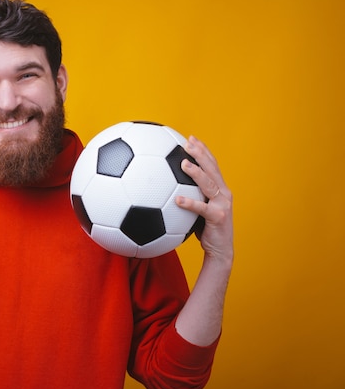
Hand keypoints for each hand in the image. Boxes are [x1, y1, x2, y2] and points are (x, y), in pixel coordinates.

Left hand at [176, 136, 232, 264]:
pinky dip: (189, 203)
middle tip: (188, 142)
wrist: (219, 250)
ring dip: (196, 173)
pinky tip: (177, 199)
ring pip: (209, 184)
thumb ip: (188, 195)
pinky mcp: (217, 218)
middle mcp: (224, 193)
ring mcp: (222, 205)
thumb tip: (165, 185)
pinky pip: (202, 209)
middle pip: (212, 168)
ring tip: (183, 163)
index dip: (203, 150)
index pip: (212, 165)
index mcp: (219, 189)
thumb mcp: (197, 208)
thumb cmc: (205, 229)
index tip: (191, 138)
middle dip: (201, 153)